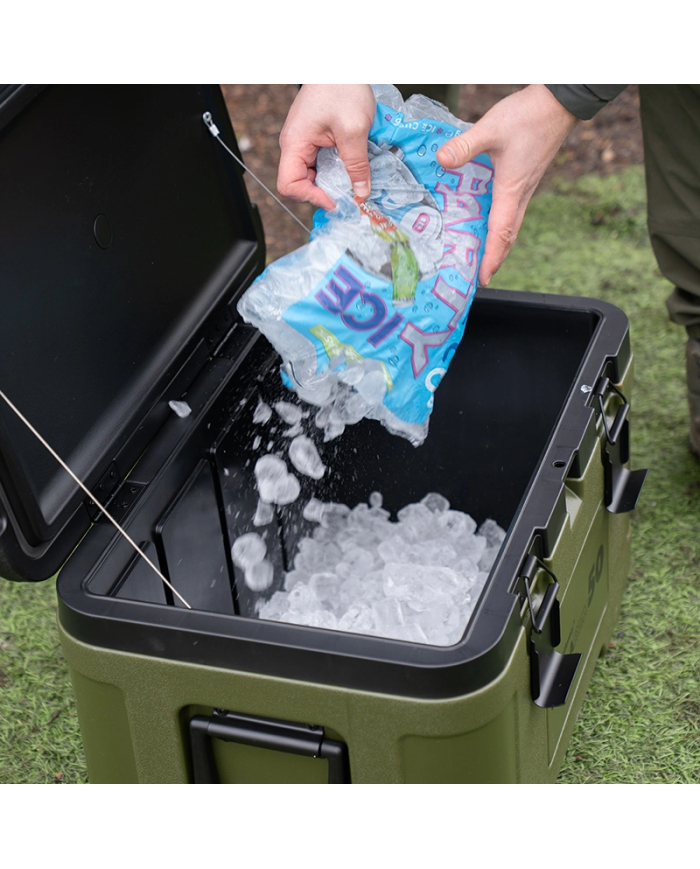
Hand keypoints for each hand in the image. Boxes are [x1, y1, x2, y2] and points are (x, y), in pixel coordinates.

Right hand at [278, 84, 375, 210]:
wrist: (341, 62)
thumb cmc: (342, 88)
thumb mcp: (354, 130)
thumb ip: (357, 165)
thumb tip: (360, 194)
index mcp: (294, 144)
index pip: (289, 186)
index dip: (312, 198)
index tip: (337, 200)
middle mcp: (295, 146)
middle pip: (301, 184)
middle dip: (324, 193)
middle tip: (349, 195)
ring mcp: (305, 143)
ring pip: (313, 176)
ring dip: (332, 183)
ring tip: (353, 182)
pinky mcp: (316, 140)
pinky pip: (322, 164)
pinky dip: (336, 171)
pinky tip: (352, 168)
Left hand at [437, 85, 577, 285]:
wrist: (559, 101)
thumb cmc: (528, 115)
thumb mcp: (491, 129)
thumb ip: (465, 145)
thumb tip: (441, 159)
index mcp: (511, 190)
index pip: (501, 233)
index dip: (492, 257)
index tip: (483, 278)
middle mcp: (520, 194)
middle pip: (508, 235)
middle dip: (495, 258)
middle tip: (479, 276)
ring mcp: (524, 187)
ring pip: (511, 223)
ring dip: (497, 243)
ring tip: (480, 255)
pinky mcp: (524, 177)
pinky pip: (511, 209)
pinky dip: (499, 223)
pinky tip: (485, 219)